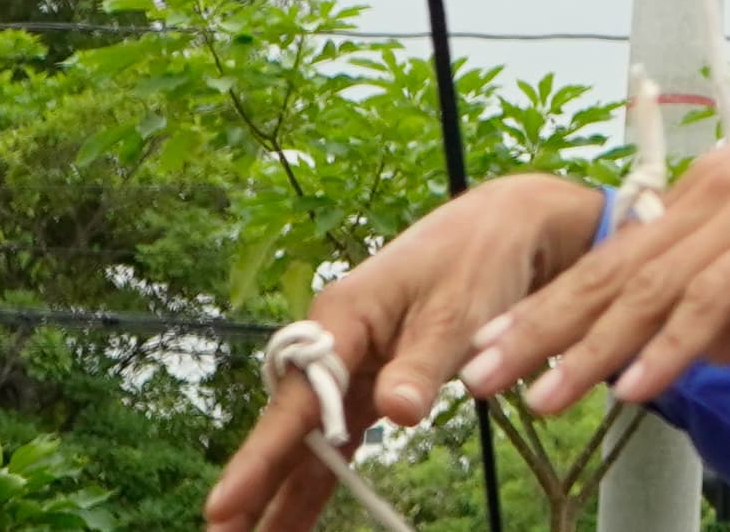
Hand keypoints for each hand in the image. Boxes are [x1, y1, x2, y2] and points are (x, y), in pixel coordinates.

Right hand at [204, 173, 600, 531]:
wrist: (507, 227)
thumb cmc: (480, 259)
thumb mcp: (459, 310)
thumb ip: (423, 364)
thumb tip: (395, 412)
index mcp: (342, 318)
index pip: (296, 400)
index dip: (261, 457)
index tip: (223, 504)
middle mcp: (333, 344)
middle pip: (288, 426)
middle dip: (255, 486)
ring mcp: (349, 366)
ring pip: (308, 441)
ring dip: (280, 493)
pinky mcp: (371, 382)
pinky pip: (338, 439)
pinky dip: (319, 479)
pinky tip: (293, 521)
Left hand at [462, 76, 729, 418]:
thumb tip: (708, 350)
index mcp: (709, 196)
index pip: (616, 262)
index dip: (554, 307)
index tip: (499, 344)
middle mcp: (713, 197)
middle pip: (611, 276)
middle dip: (540, 330)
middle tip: (479, 374)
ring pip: (649, 293)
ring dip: (590, 350)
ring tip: (539, 395)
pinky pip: (715, 300)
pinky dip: (672, 345)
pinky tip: (637, 384)